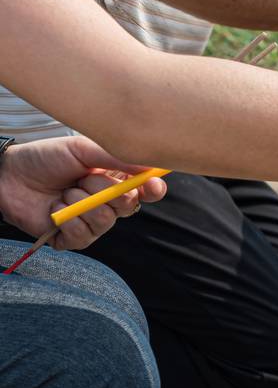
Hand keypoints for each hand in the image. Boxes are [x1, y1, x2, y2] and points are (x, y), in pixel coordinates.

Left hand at [0, 135, 166, 249]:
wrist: (9, 174)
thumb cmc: (46, 158)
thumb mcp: (82, 149)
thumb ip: (115, 157)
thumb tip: (148, 166)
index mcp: (115, 181)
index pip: (147, 190)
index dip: (153, 189)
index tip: (152, 184)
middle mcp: (108, 204)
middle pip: (128, 206)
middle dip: (104, 191)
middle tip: (82, 179)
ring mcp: (91, 223)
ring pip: (104, 220)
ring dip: (80, 203)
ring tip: (63, 192)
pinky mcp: (72, 239)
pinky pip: (83, 236)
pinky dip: (68, 220)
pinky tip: (56, 210)